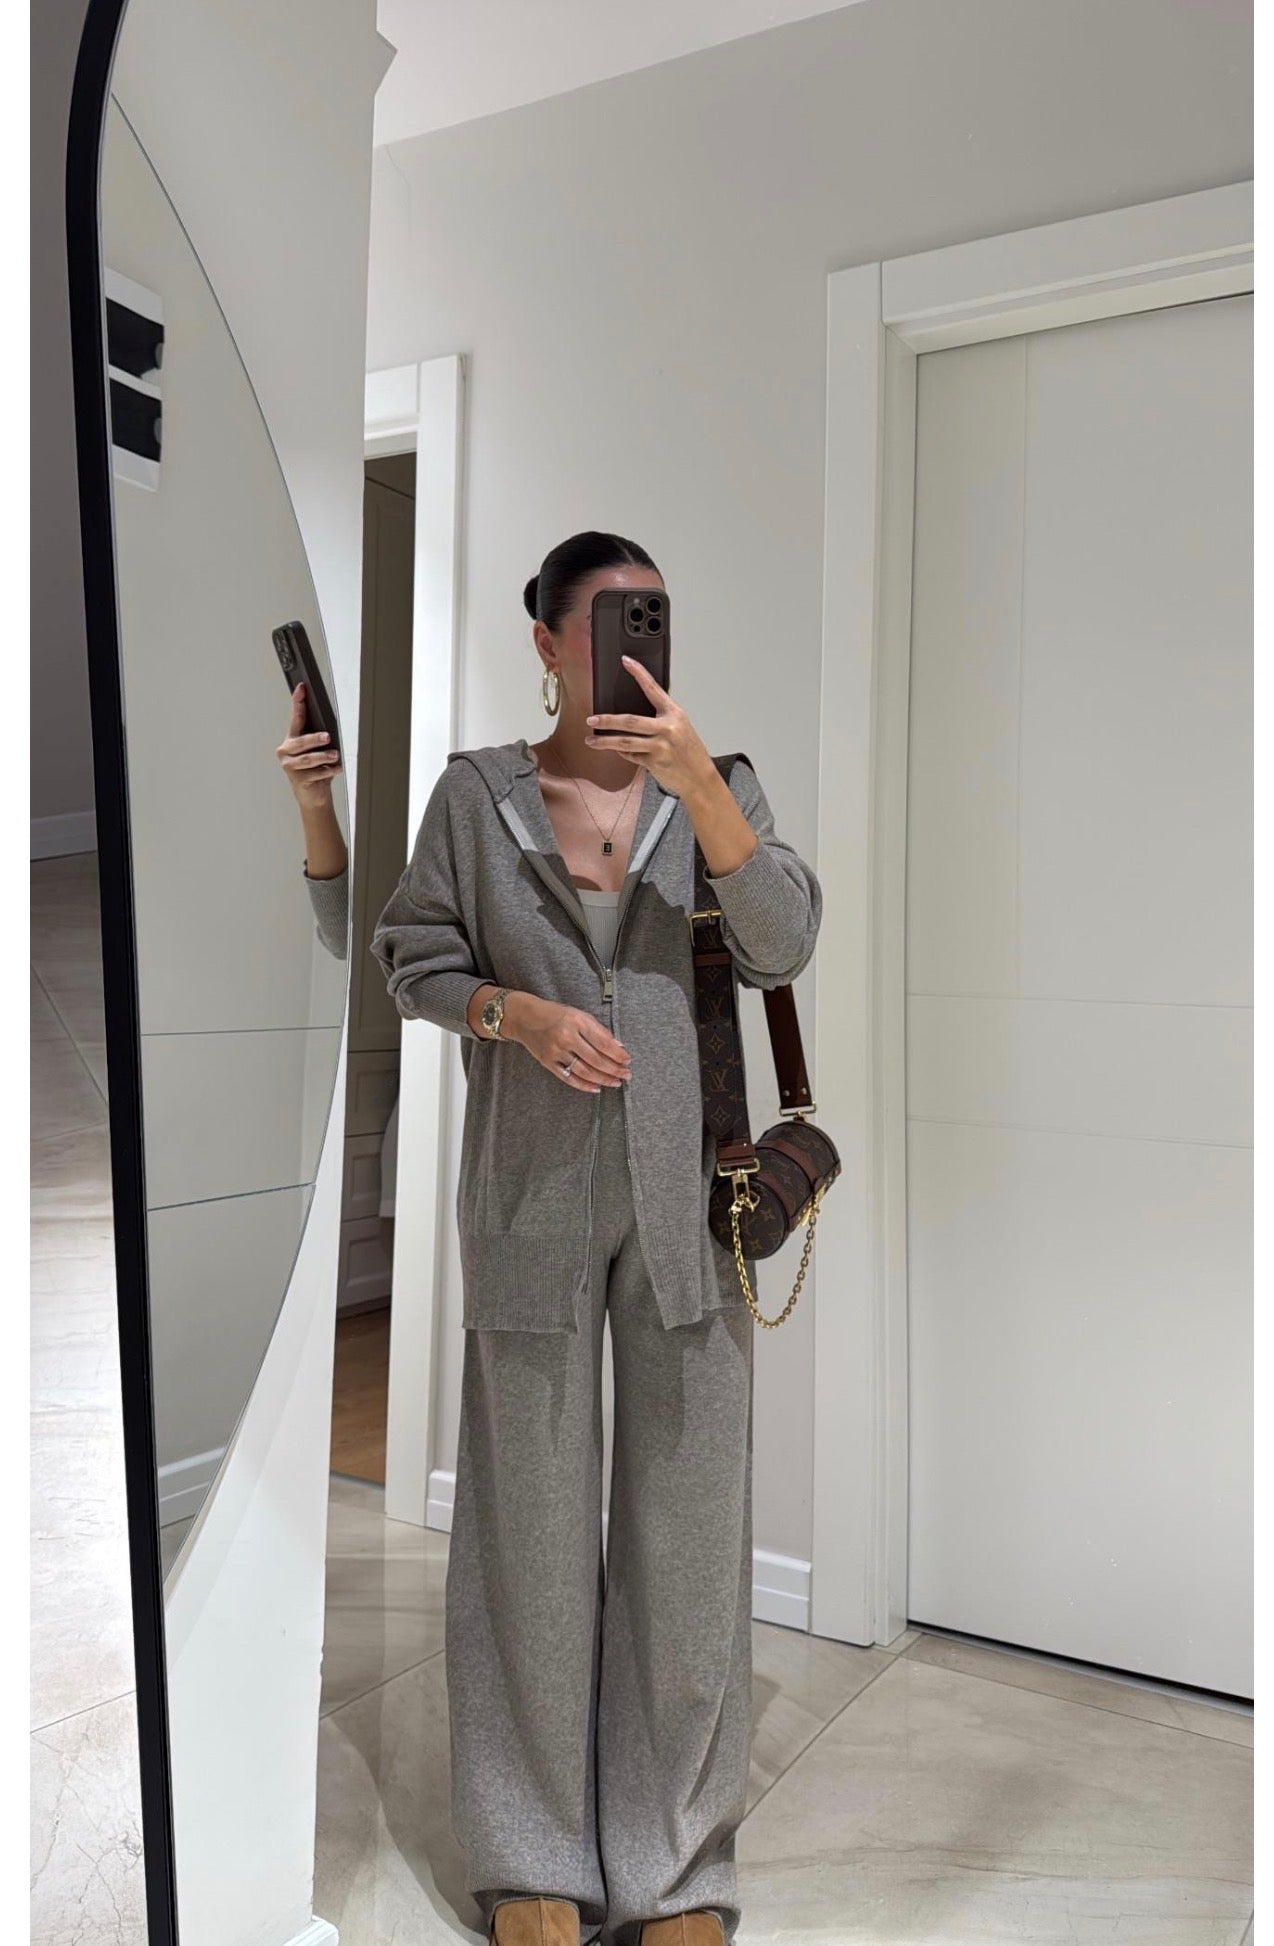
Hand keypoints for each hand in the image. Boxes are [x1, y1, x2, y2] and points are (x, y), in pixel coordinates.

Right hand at [276, 683, 341, 807]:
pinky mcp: (297, 779)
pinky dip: (328, 771)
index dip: (298, 702)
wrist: (313, 795)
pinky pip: (314, 773)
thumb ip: (320, 738)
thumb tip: (331, 727)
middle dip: (315, 739)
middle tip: (327, 737)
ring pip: (308, 758)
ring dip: (324, 756)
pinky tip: (335, 769)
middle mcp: (287, 750)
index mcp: (292, 739)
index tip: (301, 688)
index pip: (296, 717)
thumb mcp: (319, 750)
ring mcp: (290, 765)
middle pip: (301, 741)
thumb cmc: (317, 769)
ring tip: (335, 755)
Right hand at [511, 995, 631, 1094]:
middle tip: (626, 1075)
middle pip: (596, 1059)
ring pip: (584, 1071)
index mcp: (577, 1021)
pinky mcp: (548, 1062)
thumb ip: (598, 1030)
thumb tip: (617, 1046)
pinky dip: (584, 1085)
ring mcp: (556, 1051)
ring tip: (615, 1082)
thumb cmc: (554, 1014)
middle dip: (614, 1069)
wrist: (524, 1017)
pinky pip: (568, 1078)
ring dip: (603, 1079)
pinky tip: (596, 1088)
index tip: (627, 1060)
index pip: (603, 1042)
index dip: (618, 1054)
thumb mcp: (578, 1014)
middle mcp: (566, 1037)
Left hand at [584, 656, 715, 800]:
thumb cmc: (690, 752)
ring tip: (591, 741)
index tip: (626, 661)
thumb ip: (660, 720)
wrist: (700, 778)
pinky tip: (618, 751)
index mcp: (674, 714)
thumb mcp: (680, 728)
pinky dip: (623, 753)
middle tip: (592, 719)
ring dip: (605, 741)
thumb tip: (632, 719)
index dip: (639, 673)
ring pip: (625, 742)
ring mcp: (660, 746)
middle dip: (607, 720)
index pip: (653, 688)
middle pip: (630, 721)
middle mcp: (668, 728)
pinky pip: (631, 755)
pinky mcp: (654, 762)